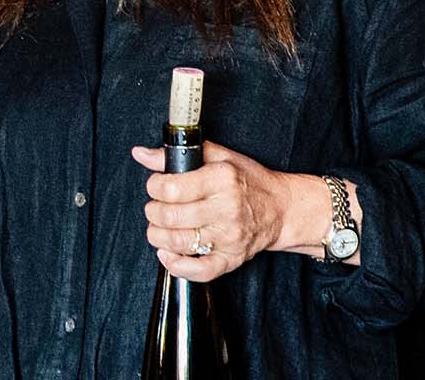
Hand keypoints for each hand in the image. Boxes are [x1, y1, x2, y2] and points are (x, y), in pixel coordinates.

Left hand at [133, 141, 295, 281]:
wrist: (282, 209)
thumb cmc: (249, 181)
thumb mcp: (218, 157)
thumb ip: (177, 153)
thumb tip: (142, 154)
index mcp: (221, 179)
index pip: (170, 188)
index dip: (153, 187)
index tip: (156, 185)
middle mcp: (226, 209)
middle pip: (169, 216)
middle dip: (152, 211)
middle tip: (156, 207)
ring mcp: (230, 237)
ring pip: (178, 243)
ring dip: (158, 236)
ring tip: (160, 227)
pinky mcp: (233, 259)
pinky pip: (200, 271)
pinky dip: (177, 266)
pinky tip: (168, 254)